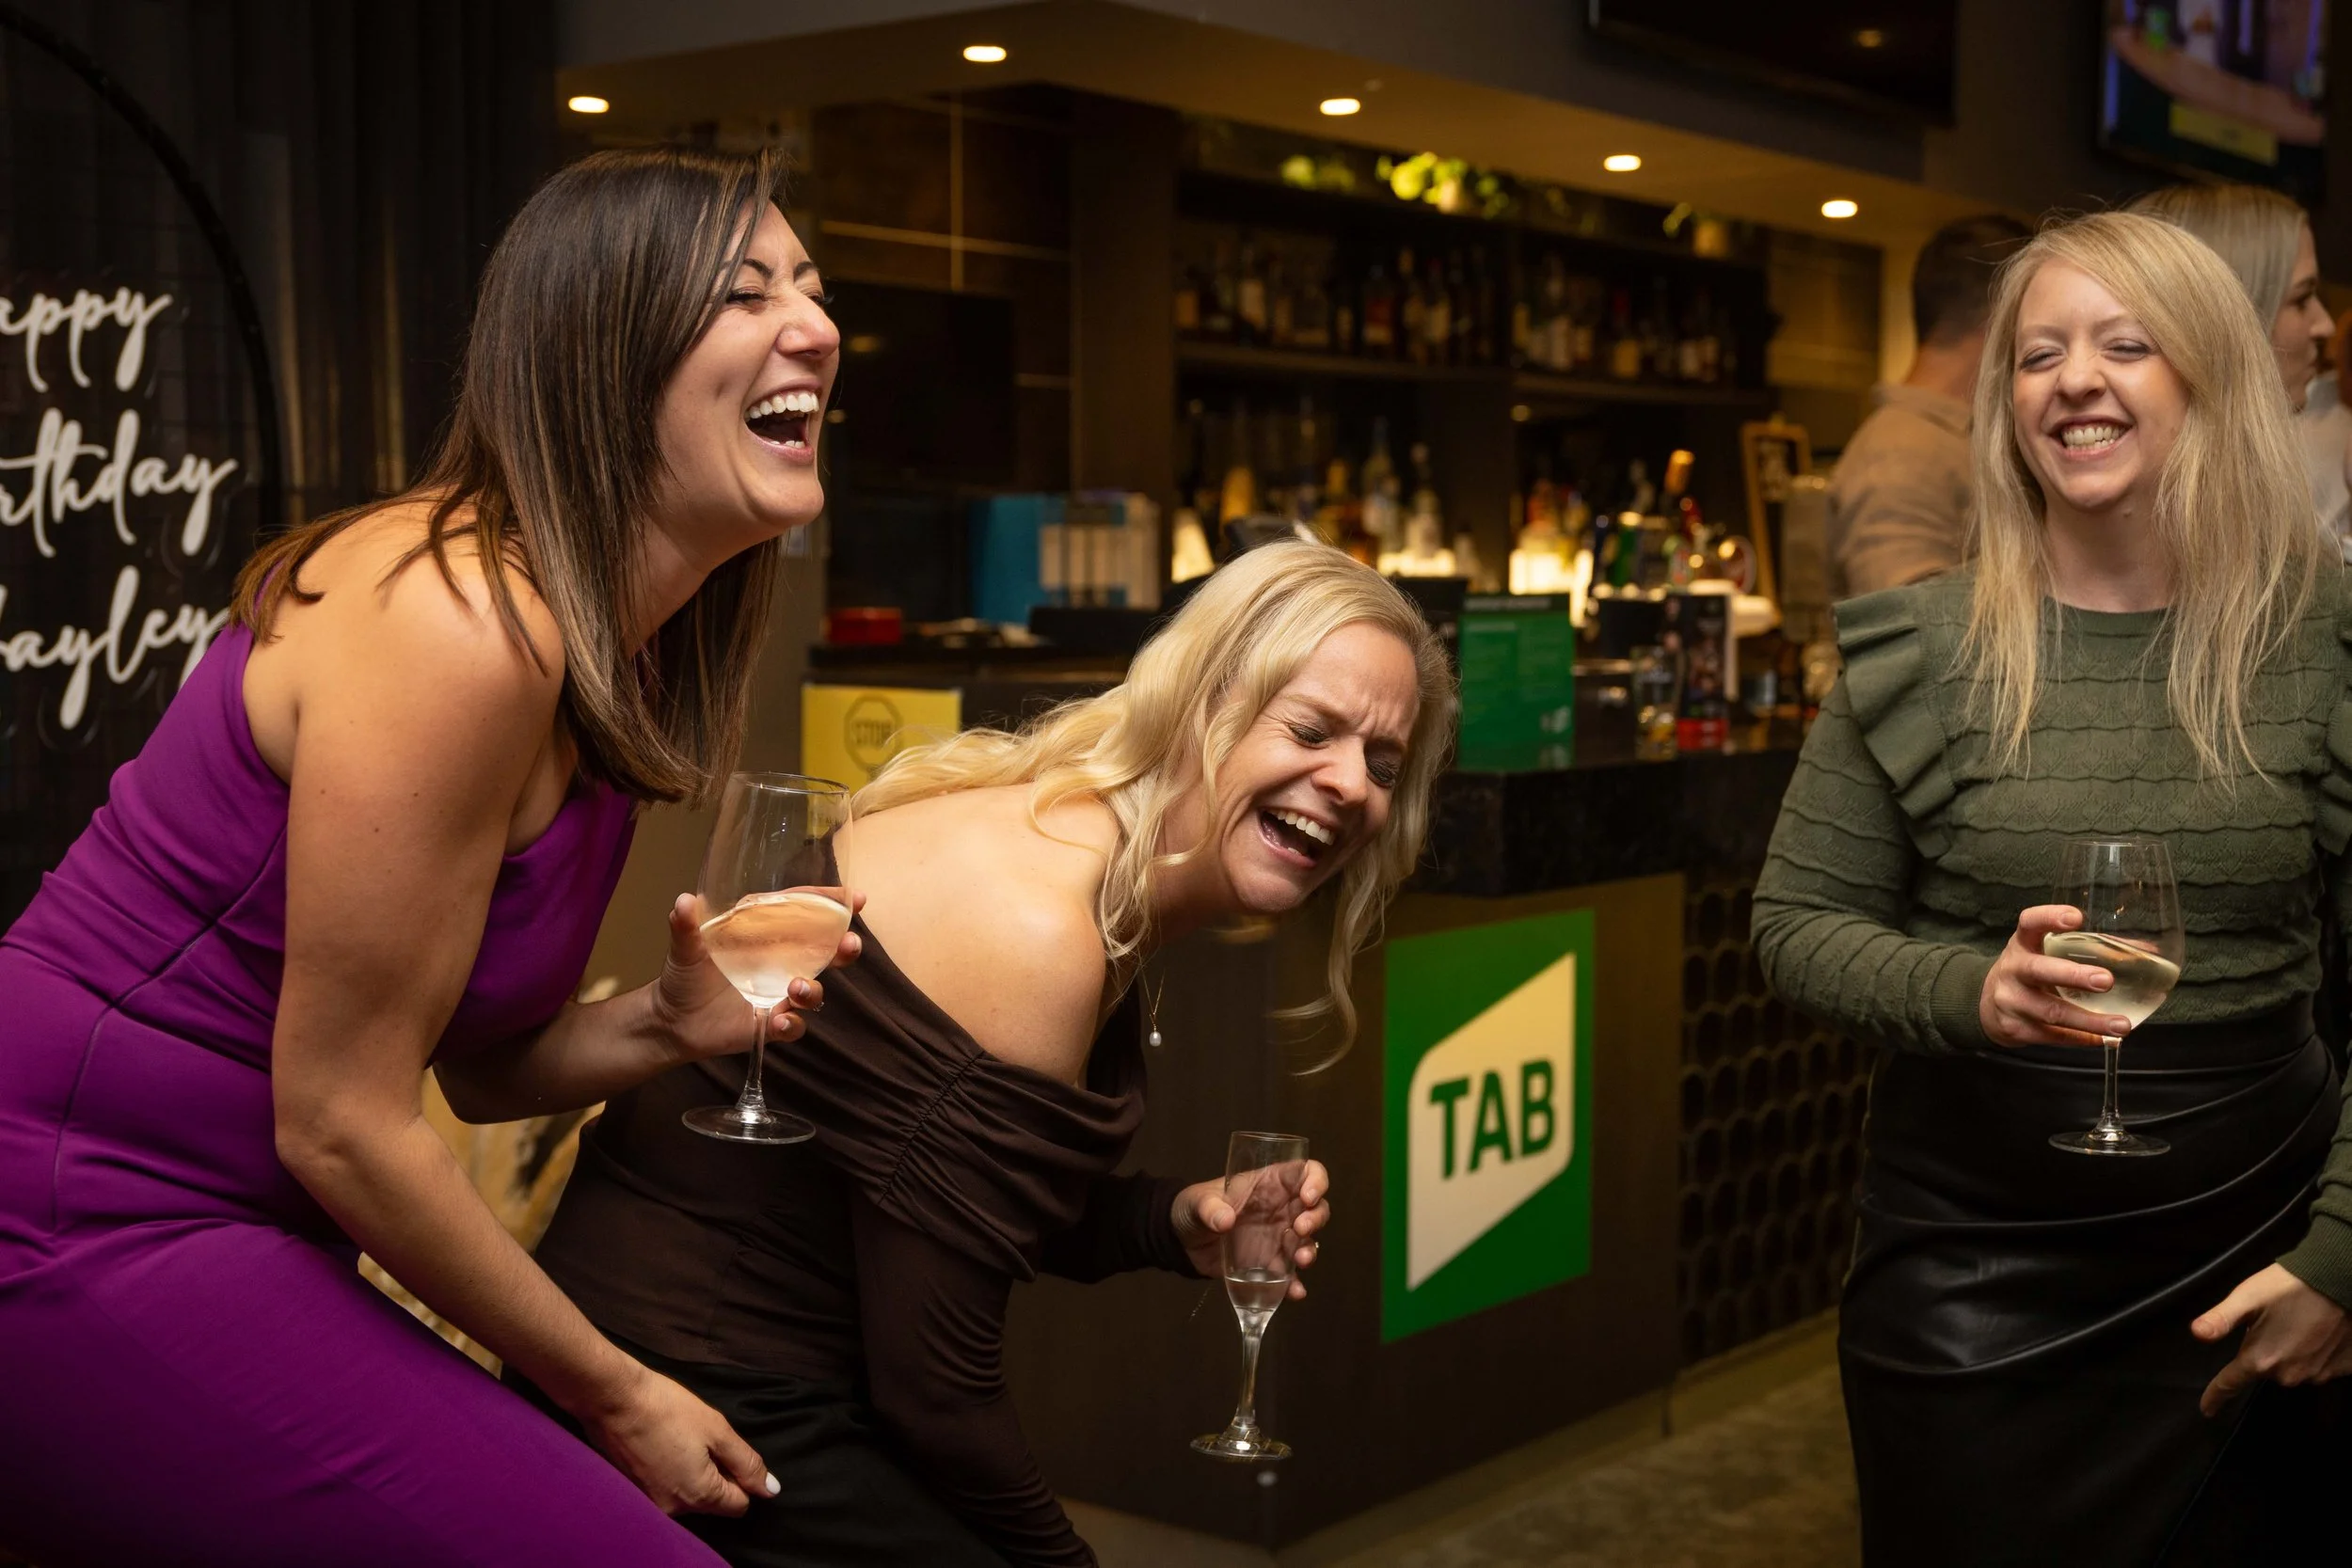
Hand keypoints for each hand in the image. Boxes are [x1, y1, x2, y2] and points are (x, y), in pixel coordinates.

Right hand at [578, 1362, 777, 1516]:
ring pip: (690, 1497)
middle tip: (704, 1440)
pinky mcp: (635, 1493)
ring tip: (681, 1440)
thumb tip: (771, 1490)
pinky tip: (664, 1446)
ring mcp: (651, 1503)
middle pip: (714, 1503)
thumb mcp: (717, 1430)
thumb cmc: (666, 1409)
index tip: (728, 1450)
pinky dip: (671, 1473)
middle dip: (718, 1476)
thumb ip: (747, 1463)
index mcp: (699, 1495)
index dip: (743, 1479)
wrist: (613, 1399)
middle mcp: (675, 1509)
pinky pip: (667, 1491)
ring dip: (694, 1474)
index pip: (739, 1505)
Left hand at [652, 889, 863, 1061]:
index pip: (802, 911)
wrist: (672, 1022)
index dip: (828, 902)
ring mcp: (778, 993)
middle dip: (843, 946)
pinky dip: (791, 1023)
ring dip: (813, 989)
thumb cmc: (683, 977)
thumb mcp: (684, 948)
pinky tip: (779, 1021)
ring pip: (813, 989)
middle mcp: (779, 961)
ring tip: (797, 988)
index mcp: (764, 933)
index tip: (854, 898)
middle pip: (823, 950)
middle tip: (850, 944)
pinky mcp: (771, 1022)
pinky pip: (793, 1024)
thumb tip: (684, 900)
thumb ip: (685, 927)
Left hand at [1172, 1159, 1330, 1300]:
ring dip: (1310, 1250)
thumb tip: (1225, 1220)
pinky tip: (1295, 1292)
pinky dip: (1295, 1283)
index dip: (1315, 1180)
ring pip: (1308, 1240)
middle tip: (1300, 1229)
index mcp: (1268, 1184)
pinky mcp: (1270, 1263)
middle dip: (1315, 1217)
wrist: (1182, 1243)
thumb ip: (1209, 1209)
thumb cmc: (1193, 1209)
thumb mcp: (1198, 1203)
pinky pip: (1291, 1274)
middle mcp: (1280, 1209)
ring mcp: (1278, 1237)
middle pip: (1315, 1207)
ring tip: (1300, 1261)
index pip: (1304, 1171)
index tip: (1307, 1197)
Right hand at [1977, 904, 2131, 1048]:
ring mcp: (2011, 1001)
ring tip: (2121, 1025)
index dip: (2049, 918)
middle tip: (2105, 980)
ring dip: (2089, 1020)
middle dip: (2073, 975)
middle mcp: (2013, 969)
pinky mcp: (2015, 1028)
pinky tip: (2103, 1040)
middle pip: (2038, 970)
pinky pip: (2053, 1036)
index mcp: (2023, 944)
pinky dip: (2081, 1039)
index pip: (2029, 923)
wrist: (1988, 1005)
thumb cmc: (2031, 972)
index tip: (2076, 918)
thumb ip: (2087, 950)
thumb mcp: (2046, 953)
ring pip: (2051, 1011)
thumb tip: (2145, 951)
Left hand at [2193, 1263, 2351, 1416]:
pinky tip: (2319, 1334)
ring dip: (2289, 1354)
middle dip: (2261, 1354)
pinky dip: (2315, 1354)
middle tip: (2271, 1325)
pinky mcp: (2342, 1370)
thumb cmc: (2289, 1287)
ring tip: (2296, 1326)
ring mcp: (2318, 1375)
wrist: (2340, 1281)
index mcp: (2261, 1360)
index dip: (2215, 1397)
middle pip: (2264, 1371)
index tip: (2206, 1410)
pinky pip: (2319, 1367)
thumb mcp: (2247, 1297)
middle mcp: (2288, 1375)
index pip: (2230, 1384)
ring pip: (2291, 1369)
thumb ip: (2220, 1319)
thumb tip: (2196, 1334)